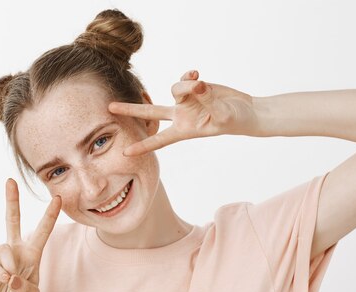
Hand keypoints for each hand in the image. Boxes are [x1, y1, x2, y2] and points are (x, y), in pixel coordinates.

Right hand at [0, 178, 61, 291]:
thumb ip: (24, 288)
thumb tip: (11, 277)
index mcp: (32, 253)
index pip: (43, 230)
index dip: (50, 214)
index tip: (58, 197)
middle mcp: (16, 250)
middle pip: (12, 220)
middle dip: (11, 200)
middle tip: (10, 180)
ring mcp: (1, 257)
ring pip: (3, 248)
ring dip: (9, 264)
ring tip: (10, 279)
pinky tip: (3, 281)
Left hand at [108, 70, 257, 155]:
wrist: (245, 111)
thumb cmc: (235, 119)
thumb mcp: (223, 115)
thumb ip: (208, 101)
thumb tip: (196, 85)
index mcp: (184, 129)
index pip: (160, 139)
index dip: (143, 145)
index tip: (126, 152)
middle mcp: (181, 115)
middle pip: (150, 112)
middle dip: (131, 109)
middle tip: (109, 107)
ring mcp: (186, 101)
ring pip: (174, 88)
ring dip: (185, 85)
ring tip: (201, 85)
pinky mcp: (193, 88)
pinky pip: (184, 78)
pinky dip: (189, 76)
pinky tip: (198, 74)